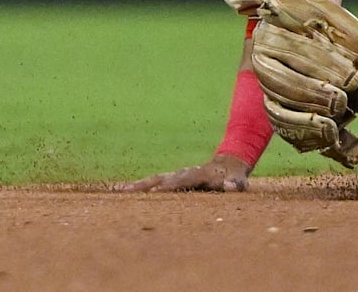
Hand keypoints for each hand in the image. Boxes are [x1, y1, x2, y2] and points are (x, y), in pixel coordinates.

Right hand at [114, 153, 252, 192]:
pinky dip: (141, 187)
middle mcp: (184, 173)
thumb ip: (236, 184)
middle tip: (126, 191)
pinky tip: (124, 192)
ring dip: (138, 185)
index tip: (155, 192)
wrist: (228, 165)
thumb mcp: (238, 181)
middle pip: (162, 179)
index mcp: (199, 175)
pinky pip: (155, 183)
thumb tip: (231, 186)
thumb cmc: (233, 177)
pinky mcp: (173, 180)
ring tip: (119, 191)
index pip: (182, 181)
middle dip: (145, 185)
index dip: (169, 186)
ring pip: (155, 179)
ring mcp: (177, 175)